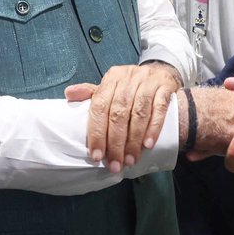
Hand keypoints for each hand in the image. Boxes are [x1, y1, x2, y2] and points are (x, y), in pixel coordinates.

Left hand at [65, 63, 181, 171]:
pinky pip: (159, 109)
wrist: (161, 70)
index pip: (100, 106)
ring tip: (130, 159)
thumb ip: (91, 93)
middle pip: (119, 113)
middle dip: (116, 142)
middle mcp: (129, 78)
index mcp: (112, 78)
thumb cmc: (131, 85)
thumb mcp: (111, 86)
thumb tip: (68, 94)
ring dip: (134, 140)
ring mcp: (148, 82)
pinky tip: (148, 144)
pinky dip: (153, 128)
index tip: (97, 156)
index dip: (97, 133)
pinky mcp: (165, 87)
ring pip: (139, 113)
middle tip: (116, 164)